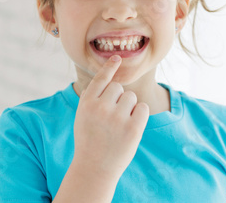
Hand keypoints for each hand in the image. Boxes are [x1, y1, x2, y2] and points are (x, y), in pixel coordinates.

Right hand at [71, 55, 149, 181]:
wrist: (94, 169)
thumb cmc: (89, 140)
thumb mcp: (82, 117)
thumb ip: (91, 98)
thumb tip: (105, 76)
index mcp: (86, 103)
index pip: (101, 79)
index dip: (110, 67)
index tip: (117, 58)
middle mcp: (100, 108)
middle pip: (119, 88)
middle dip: (119, 99)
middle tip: (111, 119)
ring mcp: (117, 118)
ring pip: (131, 97)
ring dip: (129, 107)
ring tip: (119, 125)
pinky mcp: (132, 128)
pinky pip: (143, 108)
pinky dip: (139, 115)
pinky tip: (131, 127)